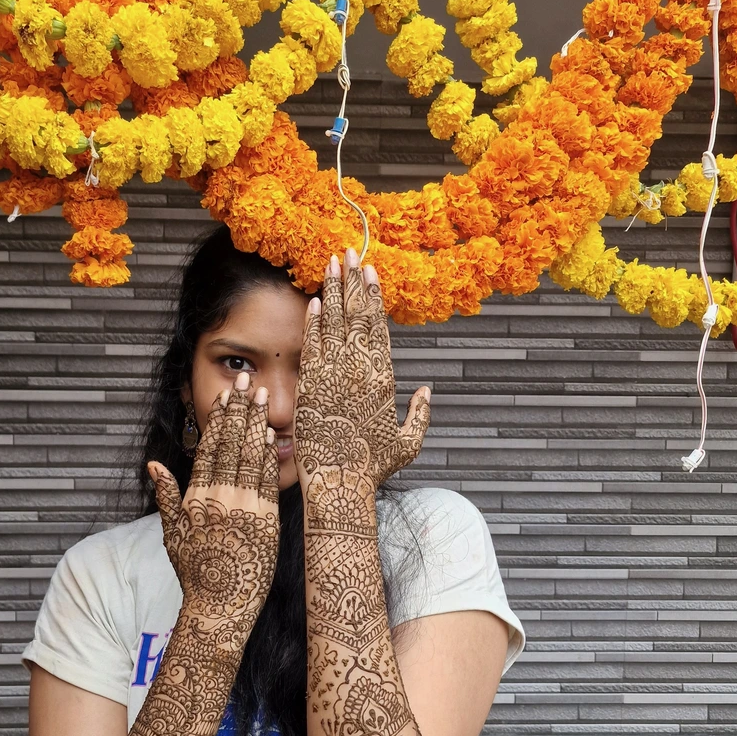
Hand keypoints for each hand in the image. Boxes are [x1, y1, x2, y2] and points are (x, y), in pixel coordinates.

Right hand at [149, 374, 279, 643]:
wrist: (221, 605)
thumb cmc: (196, 572)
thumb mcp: (172, 534)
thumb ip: (166, 496)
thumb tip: (153, 465)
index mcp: (197, 498)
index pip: (209, 449)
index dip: (217, 420)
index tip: (224, 396)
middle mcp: (220, 498)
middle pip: (231, 445)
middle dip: (240, 410)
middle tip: (248, 382)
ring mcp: (245, 507)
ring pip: (251, 457)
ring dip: (257, 424)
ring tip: (263, 397)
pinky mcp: (267, 519)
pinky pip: (269, 480)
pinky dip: (270, 456)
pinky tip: (272, 434)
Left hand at [294, 249, 430, 490]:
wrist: (340, 484)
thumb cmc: (373, 468)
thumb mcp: (407, 442)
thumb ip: (419, 414)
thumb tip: (426, 391)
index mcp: (384, 379)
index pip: (378, 327)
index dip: (373, 296)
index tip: (369, 271)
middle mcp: (360, 371)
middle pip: (356, 316)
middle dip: (352, 281)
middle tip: (348, 251)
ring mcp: (333, 376)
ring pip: (333, 324)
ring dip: (331, 291)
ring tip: (330, 264)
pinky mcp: (310, 386)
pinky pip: (311, 346)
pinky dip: (312, 322)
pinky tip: (312, 300)